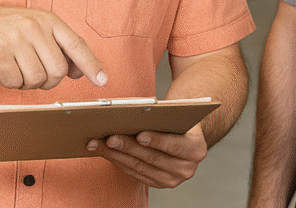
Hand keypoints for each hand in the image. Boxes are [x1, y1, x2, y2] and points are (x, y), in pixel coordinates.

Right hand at [0, 5, 105, 89]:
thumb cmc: (5, 29)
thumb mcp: (36, 29)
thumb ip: (58, 47)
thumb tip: (80, 71)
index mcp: (49, 20)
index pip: (77, 45)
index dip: (91, 65)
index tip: (103, 81)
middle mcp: (35, 26)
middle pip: (58, 70)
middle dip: (49, 81)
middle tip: (35, 74)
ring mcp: (16, 37)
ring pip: (37, 79)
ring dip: (27, 82)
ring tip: (17, 68)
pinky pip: (14, 82)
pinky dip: (10, 82)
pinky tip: (4, 68)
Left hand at [86, 123, 207, 187]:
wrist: (185, 135)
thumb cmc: (178, 120)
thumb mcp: (179, 115)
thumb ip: (165, 116)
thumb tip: (139, 111)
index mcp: (196, 149)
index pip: (175, 146)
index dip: (157, 141)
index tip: (140, 134)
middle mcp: (186, 169)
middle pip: (152, 158)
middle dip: (129, 147)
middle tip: (110, 138)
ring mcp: (171, 180)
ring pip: (139, 168)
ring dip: (116, 155)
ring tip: (99, 144)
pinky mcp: (157, 184)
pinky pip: (134, 174)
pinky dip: (118, 162)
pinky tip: (105, 152)